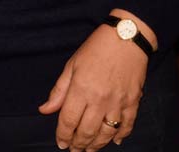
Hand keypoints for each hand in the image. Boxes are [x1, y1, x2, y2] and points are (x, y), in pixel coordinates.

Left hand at [37, 16, 153, 150]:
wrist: (127, 37)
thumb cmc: (96, 48)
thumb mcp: (72, 65)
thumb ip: (59, 91)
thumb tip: (45, 110)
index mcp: (81, 89)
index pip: (68, 121)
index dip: (63, 135)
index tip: (61, 143)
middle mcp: (100, 100)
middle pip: (87, 131)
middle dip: (78, 145)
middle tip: (74, 150)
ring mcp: (118, 103)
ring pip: (107, 133)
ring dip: (97, 145)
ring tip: (89, 149)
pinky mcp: (133, 102)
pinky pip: (127, 125)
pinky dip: (121, 136)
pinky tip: (114, 141)